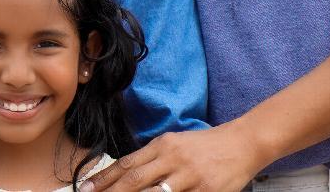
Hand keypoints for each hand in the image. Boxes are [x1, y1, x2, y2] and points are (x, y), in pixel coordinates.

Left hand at [83, 123, 262, 191]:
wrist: (243, 142)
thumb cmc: (206, 145)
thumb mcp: (176, 143)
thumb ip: (152, 158)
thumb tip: (123, 175)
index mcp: (164, 144)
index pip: (127, 164)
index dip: (103, 179)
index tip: (85, 190)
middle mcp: (173, 159)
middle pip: (134, 181)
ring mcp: (190, 178)